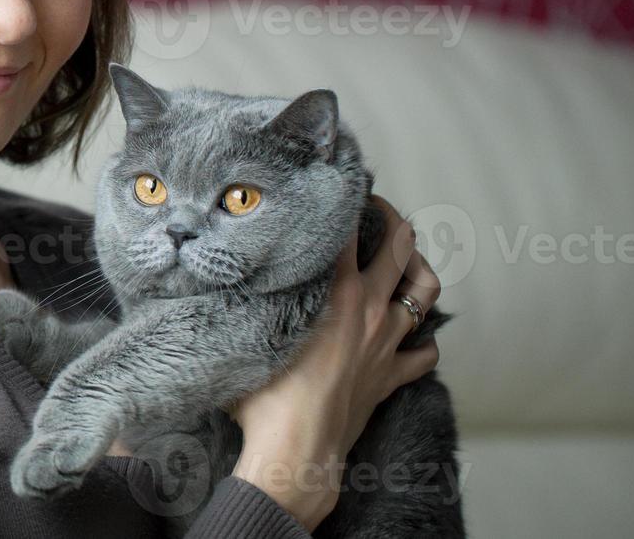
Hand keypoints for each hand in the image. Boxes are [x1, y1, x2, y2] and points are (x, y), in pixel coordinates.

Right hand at [227, 194, 441, 524]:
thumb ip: (236, 301)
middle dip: (394, 220)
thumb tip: (207, 277)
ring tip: (409, 260)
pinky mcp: (392, 377)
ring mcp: (387, 344)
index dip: (345, 199)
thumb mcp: (243, 335)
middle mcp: (369, 310)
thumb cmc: (263, 397)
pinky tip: (411, 335)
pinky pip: (425, 353)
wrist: (297, 451)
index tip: (337, 183)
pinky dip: (422, 339)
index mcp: (336, 292)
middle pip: (402, 248)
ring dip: (420, 271)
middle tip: (378, 208)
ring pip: (425, 294)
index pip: (346, 229)